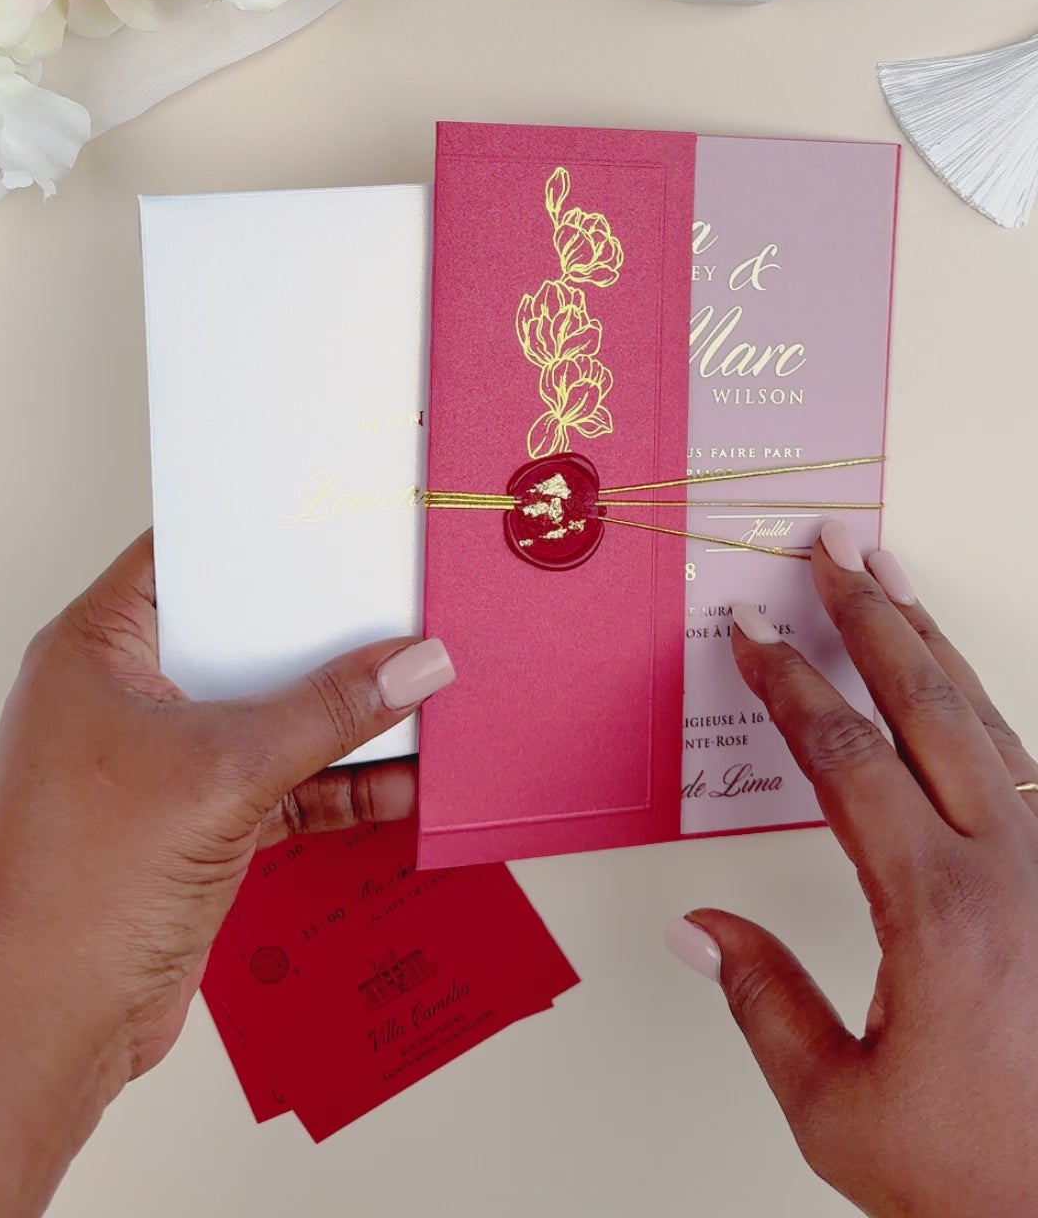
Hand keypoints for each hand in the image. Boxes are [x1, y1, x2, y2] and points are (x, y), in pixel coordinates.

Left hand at [0, 532, 453, 1215]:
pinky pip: (280, 780)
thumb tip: (411, 667)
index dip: (267, 533)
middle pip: (244, 636)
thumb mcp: (223, 775)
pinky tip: (399, 780)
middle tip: (401, 603)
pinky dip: (336, 783)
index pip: (192, 555)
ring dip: (342, 714)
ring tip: (422, 691)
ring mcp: (160, 760)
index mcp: (98, 648)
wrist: (47, 1029)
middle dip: (325, 631)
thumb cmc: (74, 893)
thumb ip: (327, 715)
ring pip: (269, 711)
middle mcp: (125, 693)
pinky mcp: (193, 821)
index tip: (344, 518)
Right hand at [667, 530, 1037, 1217]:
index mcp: (942, 912)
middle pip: (929, 704)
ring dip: (931, 641)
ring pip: (988, 720)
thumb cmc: (980, 1176)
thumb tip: (698, 927)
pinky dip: (978, 703)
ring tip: (891, 580)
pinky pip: (1025, 761)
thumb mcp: (840, 1109)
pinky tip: (957, 687)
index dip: (792, 684)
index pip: (848, 759)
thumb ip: (763, 1004)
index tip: (753, 631)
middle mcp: (1014, 870)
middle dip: (872, 615)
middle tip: (834, 548)